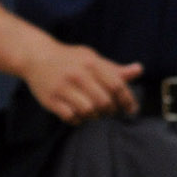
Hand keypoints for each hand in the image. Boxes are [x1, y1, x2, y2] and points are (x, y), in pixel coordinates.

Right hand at [21, 40, 142, 123]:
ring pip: (88, 111)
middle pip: (103, 102)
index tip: (131, 110)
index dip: (127, 100)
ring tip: (92, 112)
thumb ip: (114, 69)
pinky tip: (78, 114)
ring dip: (94, 116)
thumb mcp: (91, 59)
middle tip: (109, 111)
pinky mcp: (51, 99)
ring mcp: (63, 88)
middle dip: (110, 110)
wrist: (37, 57)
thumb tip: (139, 70)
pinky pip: (71, 117)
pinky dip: (78, 119)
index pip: (116, 85)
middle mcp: (78, 75)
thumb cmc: (70, 60)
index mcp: (91, 63)